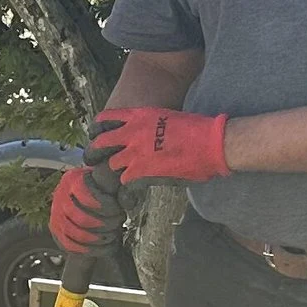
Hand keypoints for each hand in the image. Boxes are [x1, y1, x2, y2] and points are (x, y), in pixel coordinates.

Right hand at [48, 164, 115, 254]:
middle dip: (104, 224)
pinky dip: (87, 249)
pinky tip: (101, 248)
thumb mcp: (106, 180)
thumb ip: (116, 187)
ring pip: (74, 233)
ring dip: (97, 239)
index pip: (85, 195)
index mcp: (72, 179)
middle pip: (80, 218)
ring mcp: (56, 214)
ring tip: (111, 236)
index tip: (118, 210)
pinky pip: (68, 244)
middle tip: (118, 223)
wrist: (83, 195)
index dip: (104, 205)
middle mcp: (60, 196)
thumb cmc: (99, 189)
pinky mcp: (56, 230)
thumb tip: (127, 200)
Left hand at [88, 104, 232, 185]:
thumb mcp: (167, 118)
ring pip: (111, 165)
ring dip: (116, 173)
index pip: (105, 119)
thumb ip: (151, 127)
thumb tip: (146, 138)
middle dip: (94, 154)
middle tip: (95, 162)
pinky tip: (133, 191)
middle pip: (100, 144)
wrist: (212, 142)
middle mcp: (132, 132)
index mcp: (138, 115)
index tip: (97, 138)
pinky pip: (125, 182)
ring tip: (120, 178)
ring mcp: (136, 153)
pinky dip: (128, 188)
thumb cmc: (197, 130)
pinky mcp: (143, 171)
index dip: (97, 130)